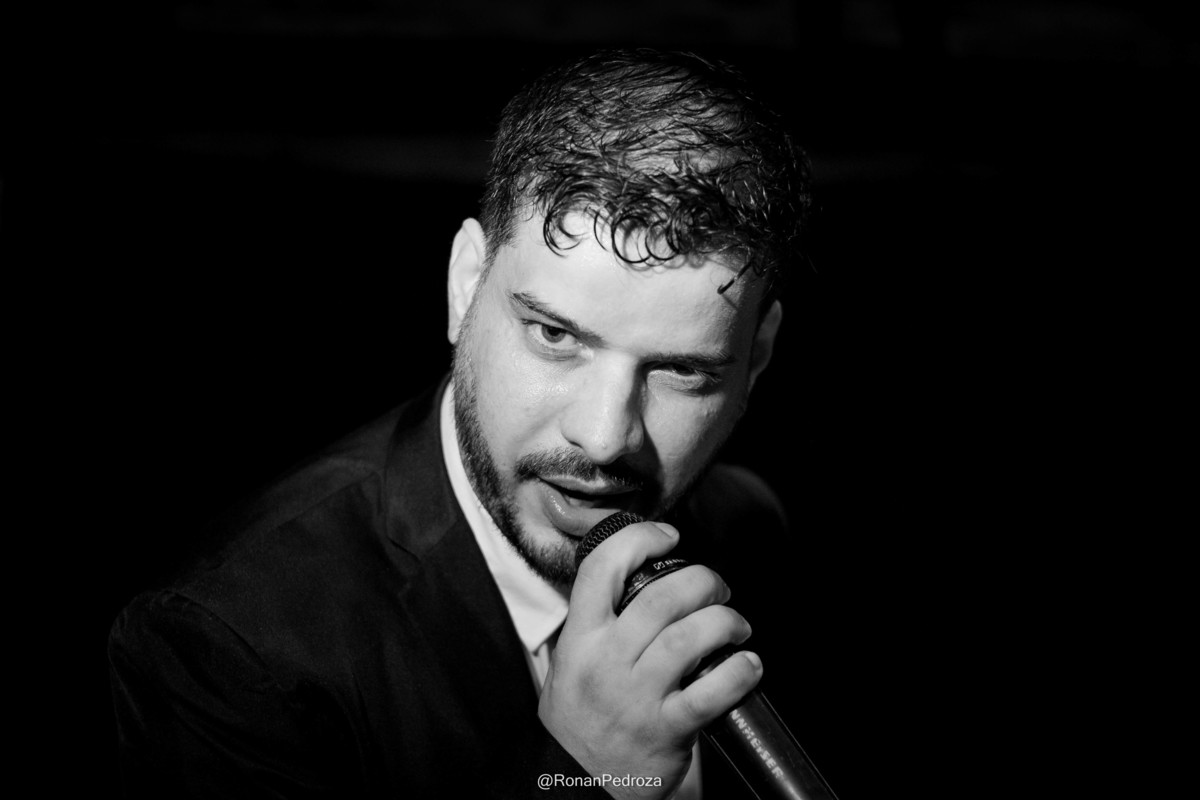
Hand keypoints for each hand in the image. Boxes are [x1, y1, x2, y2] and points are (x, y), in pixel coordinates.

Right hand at [538, 520, 762, 798]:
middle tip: (717, 588)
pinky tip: (748, 665)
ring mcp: (636, 697)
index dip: (641, 540)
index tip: (668, 537)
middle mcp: (606, 663)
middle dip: (702, 581)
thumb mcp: (569, 664)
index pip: (602, 568)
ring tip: (736, 626)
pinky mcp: (666, 730)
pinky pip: (712, 692)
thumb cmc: (579, 722)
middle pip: (661, 597)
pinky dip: (739, 672)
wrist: (574, 787)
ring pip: (688, 637)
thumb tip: (641, 578)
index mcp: (580, 639)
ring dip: (724, 621)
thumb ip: (598, 624)